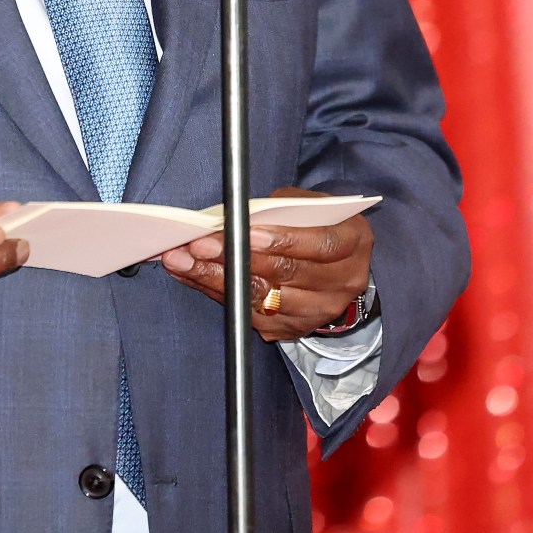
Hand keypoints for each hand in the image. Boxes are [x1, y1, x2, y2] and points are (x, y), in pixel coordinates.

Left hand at [159, 187, 373, 342]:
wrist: (336, 266)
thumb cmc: (316, 223)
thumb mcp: (311, 203)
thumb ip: (283, 207)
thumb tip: (240, 215)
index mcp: (352, 243)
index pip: (319, 245)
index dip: (283, 240)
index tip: (246, 233)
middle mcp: (340, 283)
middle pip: (284, 274)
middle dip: (236, 258)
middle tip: (197, 245)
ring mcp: (316, 312)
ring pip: (262, 298)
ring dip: (216, 278)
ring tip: (181, 261)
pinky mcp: (292, 329)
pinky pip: (248, 313)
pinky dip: (216, 292)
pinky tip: (190, 275)